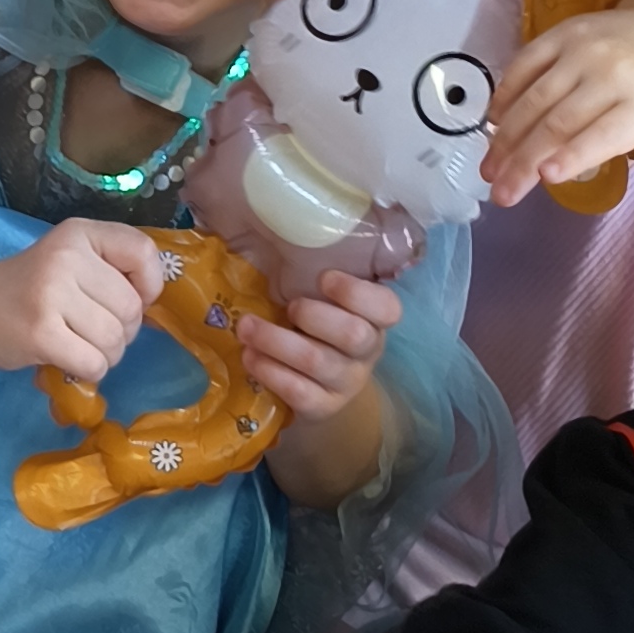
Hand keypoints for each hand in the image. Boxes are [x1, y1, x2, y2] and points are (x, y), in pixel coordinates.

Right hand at [0, 218, 167, 384]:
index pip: (143, 252)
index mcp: (80, 233)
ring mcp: (51, 294)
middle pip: (131, 308)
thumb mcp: (73, 260)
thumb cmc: (33, 287)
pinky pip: (93, 363)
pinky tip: (69, 359)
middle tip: (93, 331)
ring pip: (114, 340)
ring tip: (80, 345)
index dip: (150, 285)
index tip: (130, 299)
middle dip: (123, 331)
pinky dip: (90, 370)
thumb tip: (154, 305)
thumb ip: (114, 269)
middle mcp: (67, 257)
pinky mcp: (40, 332)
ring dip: (106, 355)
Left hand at [237, 265, 396, 418]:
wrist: (318, 386)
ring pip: (316, 361)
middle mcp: (367, 351)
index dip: (357, 293)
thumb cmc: (317, 327)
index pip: (387, 308)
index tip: (324, 277)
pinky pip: (297, 391)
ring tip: (245, 326)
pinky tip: (248, 356)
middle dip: (313, 315)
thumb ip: (312, 272)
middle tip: (288, 305)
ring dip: (274, 340)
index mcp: (374, 319)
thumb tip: (266, 225)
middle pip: (352, 334)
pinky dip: (269, 370)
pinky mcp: (322, 407)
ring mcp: (346, 382)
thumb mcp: (326, 301)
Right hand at [483, 0, 633, 212]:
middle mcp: (612, 74)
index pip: (605, 133)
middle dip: (524, 161)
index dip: (574, 155)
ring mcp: (584, 50)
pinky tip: (492, 121)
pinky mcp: (564, 32)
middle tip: (500, 194)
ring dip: (506, 135)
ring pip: (536, 97)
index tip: (544, 177)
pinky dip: (506, 91)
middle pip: (559, 123)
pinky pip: (526, 62)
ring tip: (489, 168)